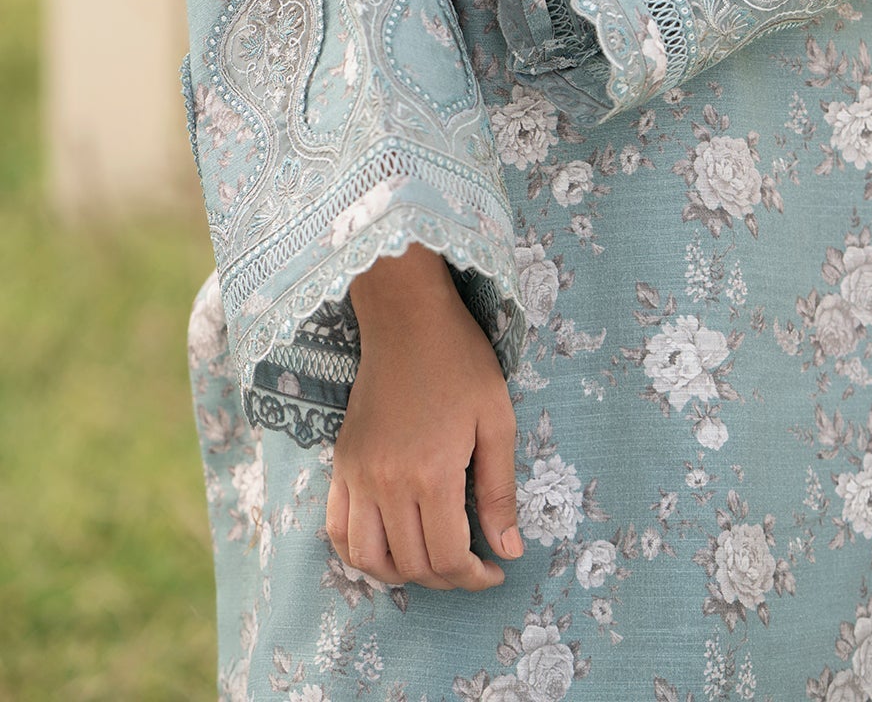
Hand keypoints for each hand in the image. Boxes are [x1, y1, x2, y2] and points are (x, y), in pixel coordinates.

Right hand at [326, 244, 524, 590]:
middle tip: (473, 564)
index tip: (496, 569)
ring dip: (402, 574)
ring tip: (432, 561)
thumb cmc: (460, 362)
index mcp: (431, 473)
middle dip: (447, 578)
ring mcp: (357, 476)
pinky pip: (337, 531)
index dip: (475, 577)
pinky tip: (388, 547)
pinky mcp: (340, 465)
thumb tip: (509, 550)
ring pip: (368, 559)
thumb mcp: (497, 420)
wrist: (407, 320)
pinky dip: (359, 554)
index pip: (447, 557)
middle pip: (411, 564)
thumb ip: (500, 490)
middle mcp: (387, 483)